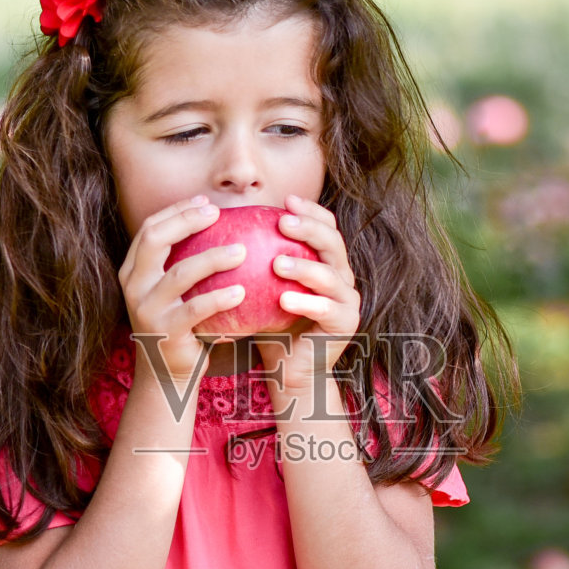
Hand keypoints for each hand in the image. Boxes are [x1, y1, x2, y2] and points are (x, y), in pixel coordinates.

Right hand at [117, 195, 245, 386]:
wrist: (166, 374)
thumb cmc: (179, 324)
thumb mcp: (171, 291)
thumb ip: (182, 261)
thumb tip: (219, 222)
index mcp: (133, 271)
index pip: (149, 229)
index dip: (176, 211)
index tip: (205, 202)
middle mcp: (134, 287)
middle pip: (155, 240)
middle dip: (186, 221)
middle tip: (218, 214)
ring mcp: (147, 310)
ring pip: (179, 273)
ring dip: (213, 258)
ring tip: (241, 251)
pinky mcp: (165, 332)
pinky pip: (195, 309)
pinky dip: (219, 299)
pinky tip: (241, 292)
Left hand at [254, 193, 362, 403]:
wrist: (290, 368)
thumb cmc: (270, 324)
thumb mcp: (261, 287)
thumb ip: (255, 260)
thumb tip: (221, 226)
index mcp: (325, 261)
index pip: (325, 226)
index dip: (309, 210)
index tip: (284, 200)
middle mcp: (342, 276)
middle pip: (333, 242)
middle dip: (309, 229)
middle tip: (283, 222)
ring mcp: (347, 300)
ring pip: (331, 275)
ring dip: (305, 267)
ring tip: (278, 264)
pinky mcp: (346, 324)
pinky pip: (327, 309)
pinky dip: (306, 303)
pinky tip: (285, 300)